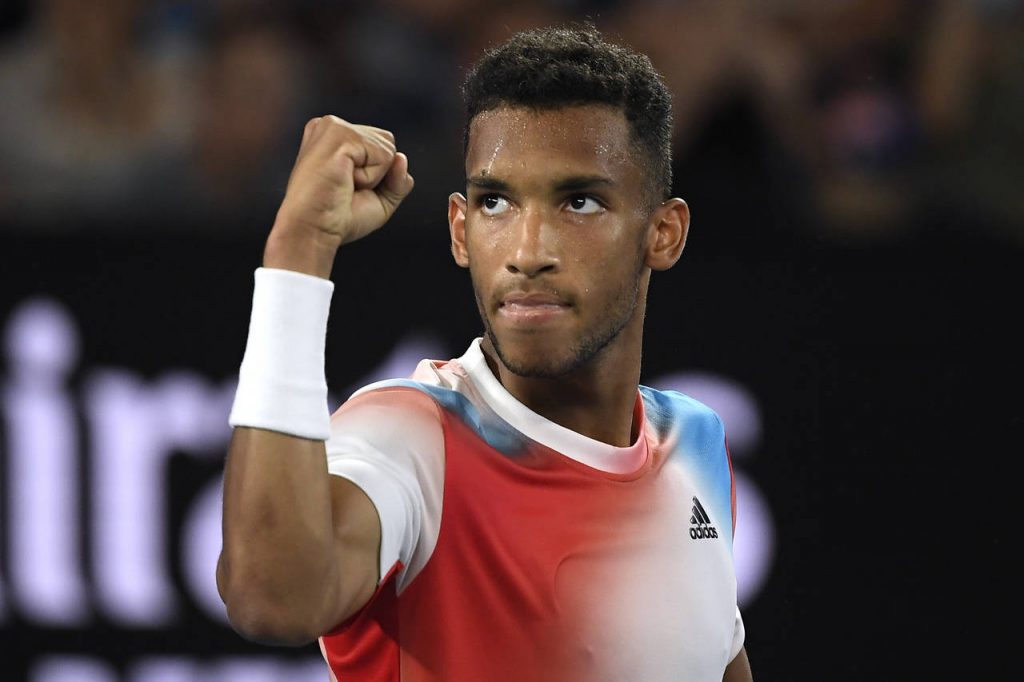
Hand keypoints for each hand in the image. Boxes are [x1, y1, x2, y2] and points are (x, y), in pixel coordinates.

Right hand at [265, 116, 414, 275]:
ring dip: (374, 177)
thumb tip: (401, 157)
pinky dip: (371, 177)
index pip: (382, 145)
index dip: (378, 176)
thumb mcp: (379, 200)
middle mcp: (332, 126)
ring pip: (388, 148)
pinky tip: (344, 181)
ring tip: (343, 184)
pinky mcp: (339, 133)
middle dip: (379, 174)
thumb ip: (398, 179)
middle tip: (346, 189)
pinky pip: (383, 156)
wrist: (313, 230)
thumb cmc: (337, 218)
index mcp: (336, 137)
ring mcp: (334, 126)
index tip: (347, 189)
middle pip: (388, 142)